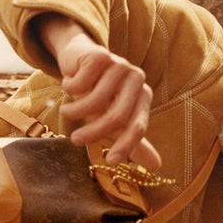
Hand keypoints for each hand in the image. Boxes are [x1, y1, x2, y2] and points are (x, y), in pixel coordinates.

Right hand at [36, 14, 161, 169]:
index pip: (138, 126)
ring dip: (75, 110)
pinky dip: (70, 88)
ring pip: (96, 100)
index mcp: (143, 96)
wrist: (80, 59)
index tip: (109, 162)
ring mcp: (119, 65)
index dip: (125, 145)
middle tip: (75, 140)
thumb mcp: (114, 120)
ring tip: (67, 111)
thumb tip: (156, 166)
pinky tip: (69, 83)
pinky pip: (81, 83)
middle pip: (116, 116)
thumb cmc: (98, 93)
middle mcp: (135, 79)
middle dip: (93, 132)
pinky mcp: (100, 55)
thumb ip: (132, 141)